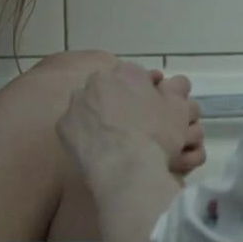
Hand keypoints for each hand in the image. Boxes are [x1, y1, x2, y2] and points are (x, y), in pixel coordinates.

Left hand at [58, 61, 202, 181]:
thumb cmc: (157, 137)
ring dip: (96, 116)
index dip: (141, 93)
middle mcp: (98, 80)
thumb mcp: (178, 110)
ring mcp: (77, 102)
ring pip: (88, 105)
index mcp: (127, 72)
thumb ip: (176, 91)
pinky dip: (82, 135)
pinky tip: (95, 150)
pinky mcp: (63, 125)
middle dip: (116, 101)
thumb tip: (176, 83)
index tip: (145, 111)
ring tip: (110, 140)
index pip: (133, 76)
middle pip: (107, 87)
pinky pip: (73, 127)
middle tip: (128, 126)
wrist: (128, 169)